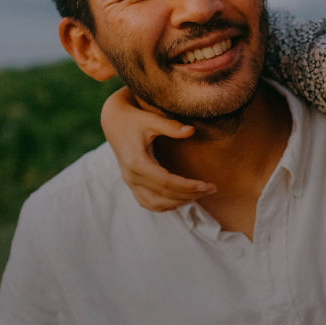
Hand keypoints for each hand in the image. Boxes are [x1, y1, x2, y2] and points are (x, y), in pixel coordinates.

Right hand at [101, 86, 216, 211]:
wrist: (113, 122)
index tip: (208, 185)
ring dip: (179, 202)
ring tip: (199, 194)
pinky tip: (181, 199)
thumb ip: (170, 126)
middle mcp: (131, 176)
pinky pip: (147, 203)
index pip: (167, 183)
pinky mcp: (131, 183)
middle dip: (191, 195)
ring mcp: (130, 182)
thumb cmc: (134, 119)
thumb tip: (191, 130)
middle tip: (212, 189)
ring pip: (156, 204)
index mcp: (137, 163)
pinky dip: (165, 205)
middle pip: (165, 196)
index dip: (189, 186)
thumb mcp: (151, 119)